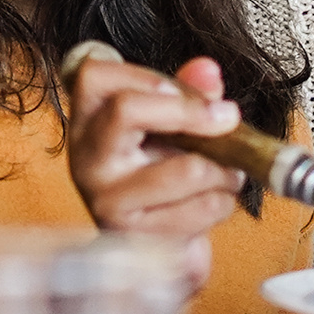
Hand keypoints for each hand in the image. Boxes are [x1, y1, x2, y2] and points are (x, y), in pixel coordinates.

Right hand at [70, 53, 247, 239]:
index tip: (191, 93)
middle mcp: (85, 157)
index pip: (96, 76)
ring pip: (186, 168)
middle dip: (193, 111)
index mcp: (86, 121)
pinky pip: (202, 207)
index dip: (151, 77)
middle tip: (229, 118)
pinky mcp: (136, 234)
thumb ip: (187, 90)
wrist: (158, 243)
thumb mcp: (170, 125)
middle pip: (127, 109)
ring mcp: (104, 198)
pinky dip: (224, 202)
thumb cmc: (162, 174)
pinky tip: (213, 202)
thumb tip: (207, 70)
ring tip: (226, 173)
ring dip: (224, 170)